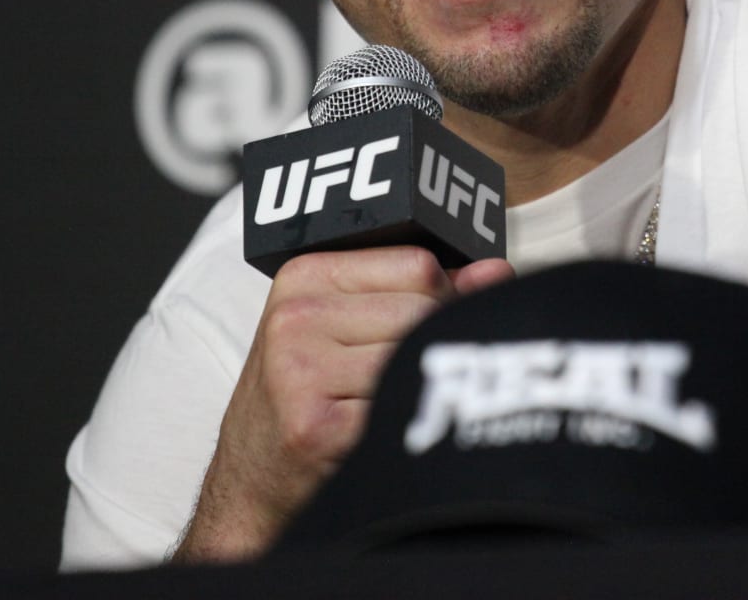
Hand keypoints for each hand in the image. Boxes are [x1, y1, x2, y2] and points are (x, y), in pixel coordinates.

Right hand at [173, 246, 513, 561]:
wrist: (251, 482)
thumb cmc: (307, 398)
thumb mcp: (349, 326)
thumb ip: (422, 291)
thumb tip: (495, 272)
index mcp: (305, 277)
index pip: (419, 265)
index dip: (438, 299)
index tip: (414, 329)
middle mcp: (297, 317)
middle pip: (424, 311)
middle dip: (426, 348)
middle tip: (391, 379)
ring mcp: (302, 371)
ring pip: (417, 360)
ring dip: (413, 391)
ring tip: (378, 405)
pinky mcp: (316, 427)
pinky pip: (401, 410)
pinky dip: (400, 426)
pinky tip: (371, 434)